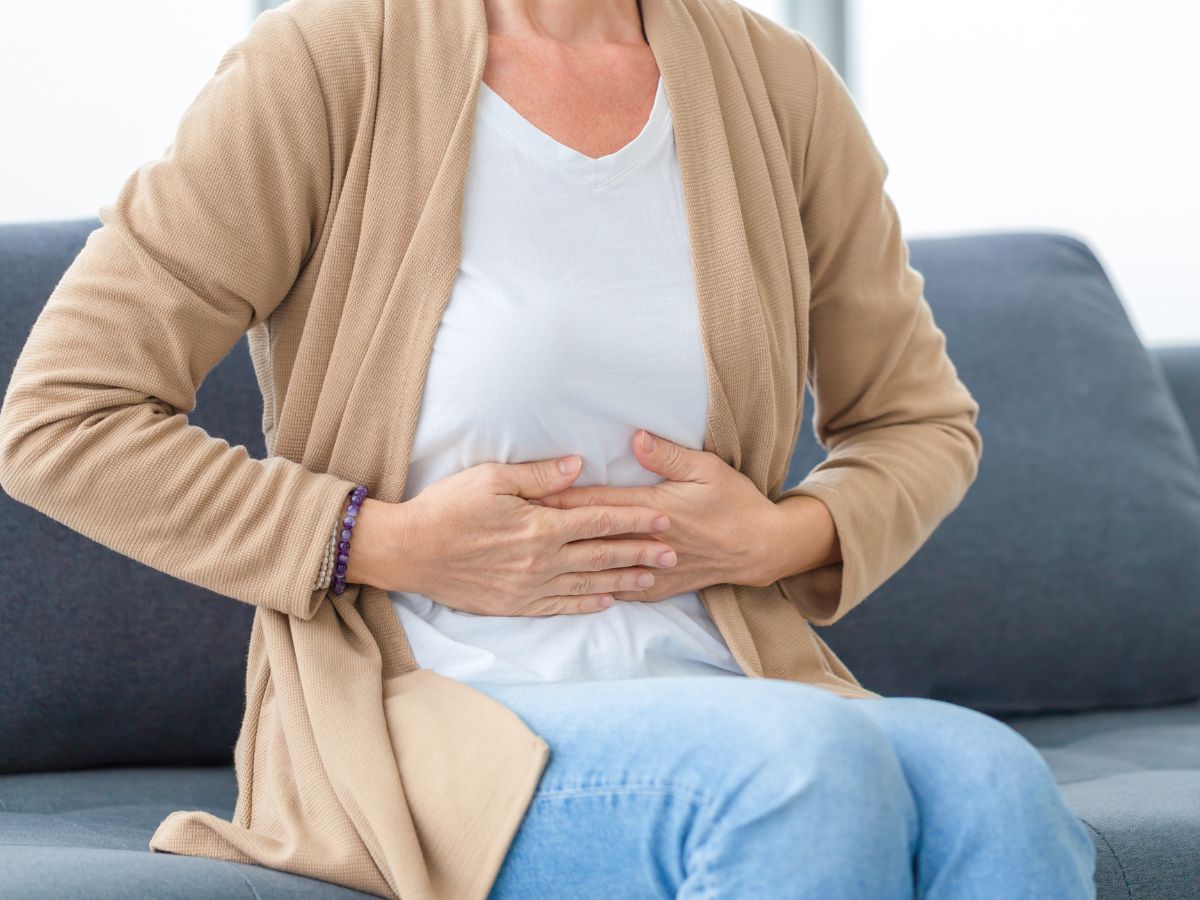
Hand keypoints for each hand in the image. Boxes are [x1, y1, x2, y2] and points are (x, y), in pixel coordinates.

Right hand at [387, 453, 680, 615]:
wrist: (409, 551)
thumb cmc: (447, 508)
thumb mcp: (491, 478)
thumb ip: (539, 475)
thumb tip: (579, 466)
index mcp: (540, 526)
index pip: (600, 520)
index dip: (634, 519)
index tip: (663, 517)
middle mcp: (541, 560)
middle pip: (602, 554)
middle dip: (641, 552)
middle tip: (674, 553)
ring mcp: (530, 587)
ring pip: (589, 583)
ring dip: (624, 580)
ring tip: (653, 579)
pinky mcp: (515, 604)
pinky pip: (561, 605)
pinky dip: (588, 603)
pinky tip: (608, 601)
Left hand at [532, 429, 784, 600]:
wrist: (761, 547)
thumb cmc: (734, 501)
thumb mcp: (707, 468)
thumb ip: (668, 455)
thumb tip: (636, 438)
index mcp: (655, 509)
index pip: (599, 503)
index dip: (563, 500)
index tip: (531, 495)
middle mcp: (648, 541)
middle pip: (592, 535)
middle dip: (554, 531)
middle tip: (517, 527)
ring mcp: (653, 567)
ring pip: (602, 565)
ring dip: (568, 559)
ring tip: (535, 557)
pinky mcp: (661, 584)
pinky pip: (621, 588)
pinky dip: (596, 588)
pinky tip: (572, 590)